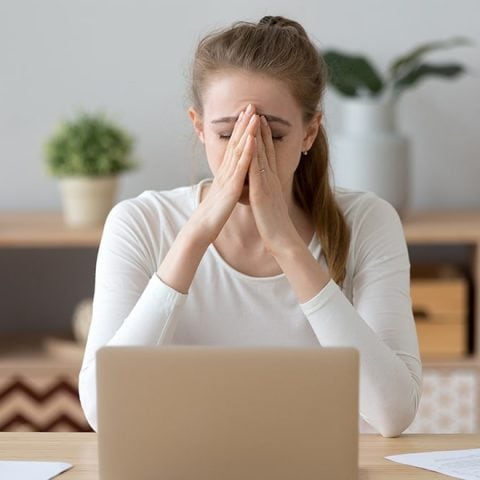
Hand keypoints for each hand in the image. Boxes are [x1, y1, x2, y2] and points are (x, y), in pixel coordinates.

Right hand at [188, 105, 258, 245]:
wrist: (201, 230)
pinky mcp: (231, 189)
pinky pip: (240, 168)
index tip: (247, 115)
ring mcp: (228, 179)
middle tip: (251, 105)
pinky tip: (252, 140)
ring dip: (246, 132)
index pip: (234, 148)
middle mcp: (226, 172)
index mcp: (225, 174)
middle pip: (235, 143)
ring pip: (238, 151)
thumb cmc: (211, 216)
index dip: (240, 131)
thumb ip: (226, 185)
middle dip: (243, 124)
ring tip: (254, 115)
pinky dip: (246, 153)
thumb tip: (229, 180)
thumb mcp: (222, 196)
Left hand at [248, 116, 298, 253]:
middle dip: (260, 128)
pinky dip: (254, 154)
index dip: (263, 137)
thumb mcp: (270, 205)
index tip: (259, 121)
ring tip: (254, 116)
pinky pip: (257, 170)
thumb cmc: (274, 225)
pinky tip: (250, 141)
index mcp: (271, 181)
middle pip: (265, 149)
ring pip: (262, 155)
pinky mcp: (262, 192)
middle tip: (256, 109)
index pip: (267, 154)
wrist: (282, 240)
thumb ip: (267, 193)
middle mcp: (271, 179)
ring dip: (257, 135)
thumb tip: (262, 188)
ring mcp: (267, 184)